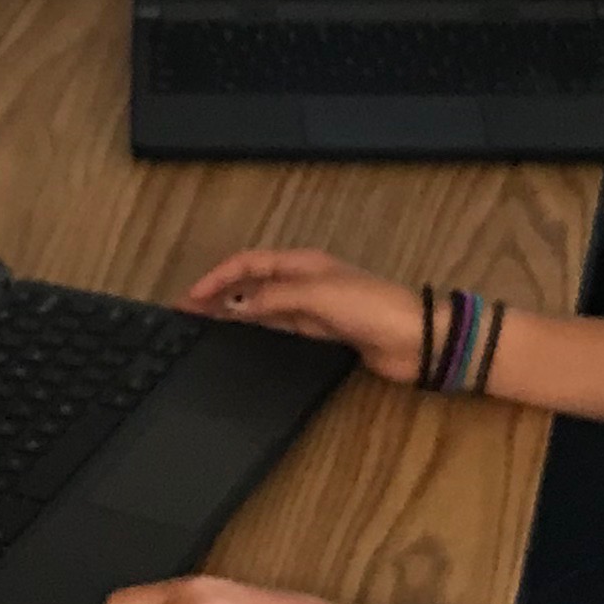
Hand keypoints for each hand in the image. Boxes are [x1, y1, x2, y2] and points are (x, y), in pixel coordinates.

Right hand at [181, 249, 413, 380]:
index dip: (217, 277)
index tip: (189, 298)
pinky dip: (255, 331)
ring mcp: (311, 309)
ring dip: (233, 312)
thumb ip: (273, 298)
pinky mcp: (321, 334)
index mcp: (302, 263)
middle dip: (218, 294)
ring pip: (261, 307)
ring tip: (202, 326)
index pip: (248, 263)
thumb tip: (232, 305)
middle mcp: (303, 281)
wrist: (415, 340)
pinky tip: (239, 339)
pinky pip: (278, 328)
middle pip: (251, 283)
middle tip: (187, 314)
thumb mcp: (318, 296)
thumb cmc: (371, 308)